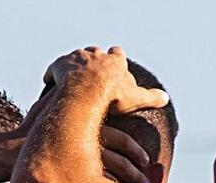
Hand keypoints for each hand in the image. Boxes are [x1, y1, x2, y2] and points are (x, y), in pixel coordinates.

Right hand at [7, 89, 151, 182]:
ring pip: (108, 176)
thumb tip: (90, 99)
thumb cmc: (30, 132)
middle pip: (119, 158)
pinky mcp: (66, 178)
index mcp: (84, 127)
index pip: (119, 138)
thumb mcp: (51, 113)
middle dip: (136, 172)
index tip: (145, 160)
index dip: (134, 149)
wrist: (4, 153)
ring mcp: (74, 162)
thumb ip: (72, 109)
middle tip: (147, 182)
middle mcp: (82, 144)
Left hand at [43, 46, 169, 114]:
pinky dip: (53, 74)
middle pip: (95, 51)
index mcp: (114, 61)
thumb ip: (151, 97)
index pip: (117, 54)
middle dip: (94, 58)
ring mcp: (76, 59)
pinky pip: (54, 69)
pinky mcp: (60, 66)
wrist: (88, 91)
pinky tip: (50, 82)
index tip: (115, 61)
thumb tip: (166, 98)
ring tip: (71, 75)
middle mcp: (95, 55)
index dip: (116, 58)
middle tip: (93, 69)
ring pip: (75, 57)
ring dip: (74, 64)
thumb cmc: (114, 96)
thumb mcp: (136, 98)